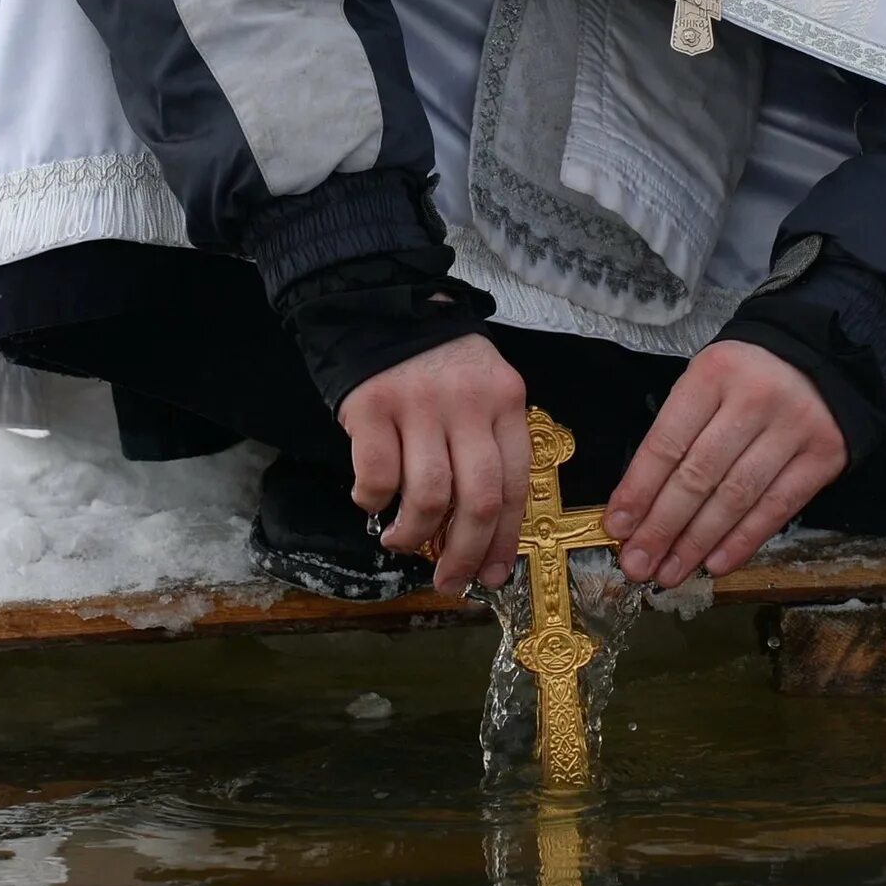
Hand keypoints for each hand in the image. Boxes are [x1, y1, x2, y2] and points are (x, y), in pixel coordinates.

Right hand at [339, 333, 530, 592]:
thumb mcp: (479, 390)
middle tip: (450, 582)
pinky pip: (379, 476)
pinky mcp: (373, 405)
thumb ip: (485, 445)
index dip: (505, 539)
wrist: (379, 303)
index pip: (515, 484)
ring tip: (401, 541)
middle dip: (466, 553)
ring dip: (414, 534)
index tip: (493, 574)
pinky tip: (370, 501)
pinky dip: (373, 501)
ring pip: (429, 495)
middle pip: (479, 500)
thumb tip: (479, 530)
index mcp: (505, 402)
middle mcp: (468, 403)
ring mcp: (420, 403)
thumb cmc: (435, 362)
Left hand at [606, 340, 845, 586]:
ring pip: (736, 497)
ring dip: (697, 543)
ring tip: (670, 573)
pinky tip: (715, 564)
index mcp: (714, 374)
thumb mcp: (706, 383)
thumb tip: (639, 506)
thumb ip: (678, 435)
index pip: (668, 442)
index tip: (617, 526)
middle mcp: (756, 398)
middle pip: (699, 475)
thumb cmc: (747, 377)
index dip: (639, 489)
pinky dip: (743, 540)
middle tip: (637, 564)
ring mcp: (794, 427)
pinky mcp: (824, 455)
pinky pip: (777, 507)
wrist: (822, 357)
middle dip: (662, 527)